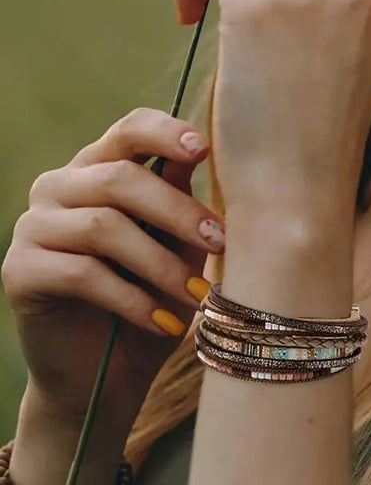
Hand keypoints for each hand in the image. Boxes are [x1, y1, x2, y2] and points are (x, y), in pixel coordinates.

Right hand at [1, 108, 224, 419]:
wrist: (108, 372)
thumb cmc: (155, 294)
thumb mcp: (176, 244)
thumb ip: (178, 198)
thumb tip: (193, 153)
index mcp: (100, 167)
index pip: (129, 130)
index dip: (165, 133)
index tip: (204, 149)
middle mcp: (60, 186)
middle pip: (120, 178)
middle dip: (177, 211)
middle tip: (219, 243)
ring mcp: (33, 226)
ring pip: (104, 226)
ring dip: (160, 264)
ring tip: (196, 295)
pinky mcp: (18, 271)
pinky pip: (82, 274)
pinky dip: (132, 299)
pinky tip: (163, 322)